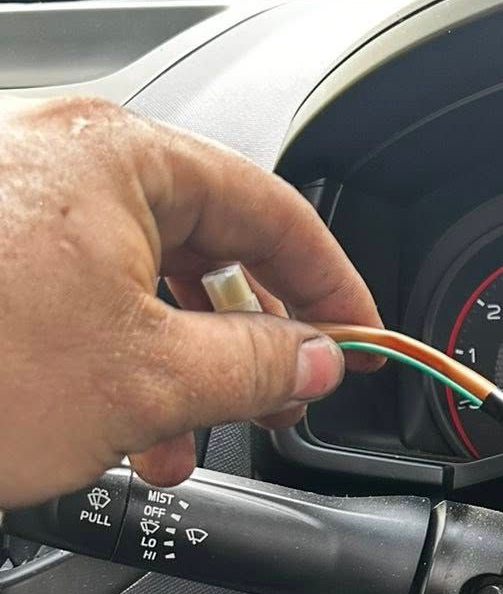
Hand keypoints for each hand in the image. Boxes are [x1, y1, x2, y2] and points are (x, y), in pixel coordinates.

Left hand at [0, 96, 382, 507]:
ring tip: (167, 443)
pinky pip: (60, 285)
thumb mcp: (146, 380)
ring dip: (166, 364)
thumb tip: (316, 358)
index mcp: (117, 152)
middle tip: (272, 403)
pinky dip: (97, 351)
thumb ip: (258, 364)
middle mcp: (53, 151)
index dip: (332, 285)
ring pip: (124, 271)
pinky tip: (96, 420)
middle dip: (237, 341)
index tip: (358, 341)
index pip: (271, 207)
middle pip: (195, 238)